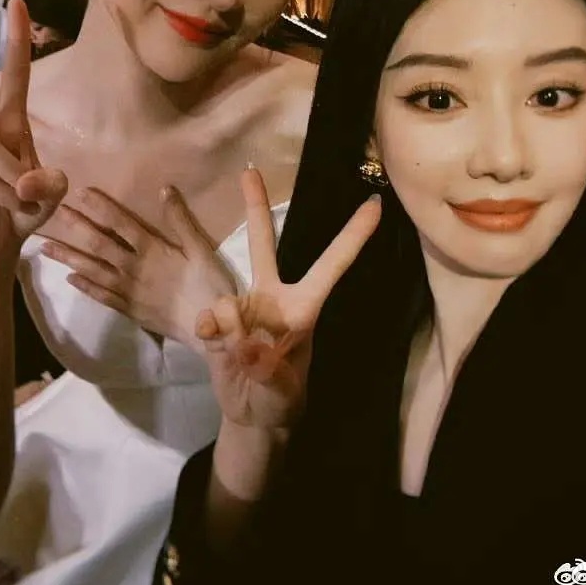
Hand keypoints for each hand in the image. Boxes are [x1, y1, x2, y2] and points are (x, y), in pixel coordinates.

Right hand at [0, 0, 66, 274]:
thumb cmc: (25, 208)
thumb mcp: (51, 193)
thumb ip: (50, 182)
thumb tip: (24, 181)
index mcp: (6, 121)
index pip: (14, 75)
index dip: (17, 39)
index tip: (17, 0)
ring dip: (16, 175)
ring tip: (27, 198)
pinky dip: (10, 199)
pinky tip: (15, 210)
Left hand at [38, 185, 237, 346]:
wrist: (210, 329)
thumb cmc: (210, 285)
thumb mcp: (200, 249)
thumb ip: (181, 220)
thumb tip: (164, 189)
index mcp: (152, 250)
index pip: (121, 224)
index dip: (101, 207)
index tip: (81, 192)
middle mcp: (133, 269)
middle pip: (100, 244)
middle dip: (77, 227)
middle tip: (55, 214)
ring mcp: (128, 291)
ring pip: (93, 271)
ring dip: (69, 257)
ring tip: (46, 247)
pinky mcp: (129, 310)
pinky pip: (101, 296)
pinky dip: (84, 287)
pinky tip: (69, 278)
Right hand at [197, 169, 380, 429]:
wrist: (251, 416)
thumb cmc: (281, 400)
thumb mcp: (283, 392)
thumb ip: (265, 367)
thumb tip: (242, 340)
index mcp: (304, 308)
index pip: (332, 266)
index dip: (354, 236)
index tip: (376, 204)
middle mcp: (273, 297)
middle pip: (263, 244)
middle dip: (255, 206)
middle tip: (249, 169)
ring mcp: (243, 306)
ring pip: (227, 296)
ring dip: (228, 326)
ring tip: (239, 357)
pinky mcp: (218, 321)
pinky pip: (209, 317)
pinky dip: (212, 335)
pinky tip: (219, 350)